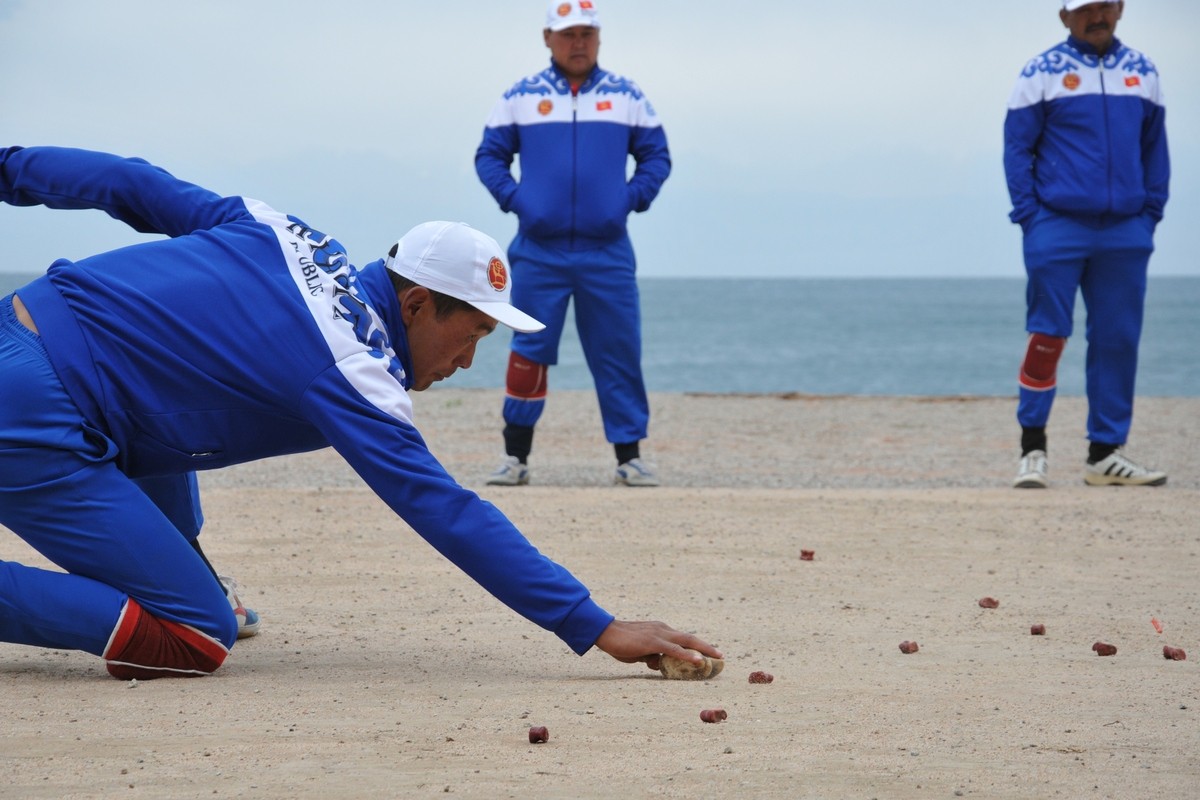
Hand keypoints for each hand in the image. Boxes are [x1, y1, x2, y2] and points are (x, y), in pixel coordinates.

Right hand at [593, 620, 722, 671]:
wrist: (605, 633)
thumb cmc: (620, 643)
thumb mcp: (639, 652)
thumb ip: (651, 656)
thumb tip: (659, 664)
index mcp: (660, 631)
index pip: (683, 639)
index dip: (697, 646)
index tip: (710, 653)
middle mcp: (663, 630)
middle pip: (690, 638)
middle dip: (707, 647)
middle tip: (721, 655)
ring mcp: (659, 635)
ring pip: (686, 642)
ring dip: (703, 650)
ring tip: (717, 657)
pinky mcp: (653, 642)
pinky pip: (674, 650)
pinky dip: (688, 655)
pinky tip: (699, 660)